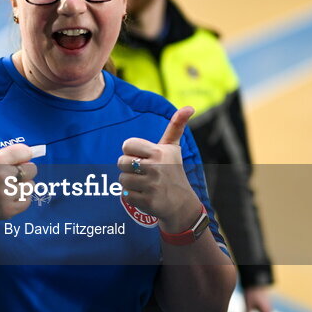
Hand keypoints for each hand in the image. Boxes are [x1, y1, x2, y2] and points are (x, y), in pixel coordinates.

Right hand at [0, 106, 36, 233]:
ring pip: (31, 185)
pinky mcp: (10, 210)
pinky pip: (28, 200)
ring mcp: (6, 195)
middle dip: (21, 172)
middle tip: (5, 175)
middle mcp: (2, 177)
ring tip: (4, 187)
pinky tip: (5, 198)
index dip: (19, 157)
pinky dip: (19, 200)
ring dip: (21, 186)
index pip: (26, 153)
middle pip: (32, 169)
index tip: (8, 161)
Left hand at [118, 107, 201, 229]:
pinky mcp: (148, 202)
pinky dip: (132, 197)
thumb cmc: (173, 170)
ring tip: (144, 184)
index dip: (131, 151)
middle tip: (143, 172)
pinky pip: (125, 196)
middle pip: (121, 163)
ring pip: (122, 180)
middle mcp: (156, 168)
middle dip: (129, 168)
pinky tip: (145, 195)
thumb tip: (189, 107)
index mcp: (159, 152)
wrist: (181, 203)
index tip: (142, 156)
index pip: (127, 145)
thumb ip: (176, 126)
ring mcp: (152, 186)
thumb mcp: (173, 148)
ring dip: (130, 183)